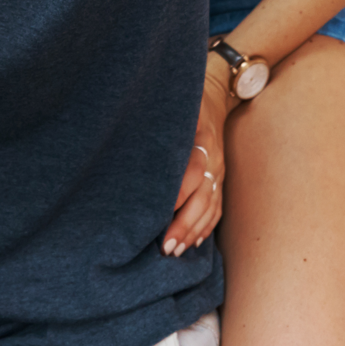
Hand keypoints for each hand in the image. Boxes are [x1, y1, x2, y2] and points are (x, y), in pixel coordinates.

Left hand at [161, 59, 232, 256]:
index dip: (177, 194)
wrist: (216, 94)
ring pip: (211, 206)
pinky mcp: (221, 180)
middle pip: (202, 195)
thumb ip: (157, 122)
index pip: (191, 170)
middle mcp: (213, 158)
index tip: (159, 213)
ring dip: (193, 230)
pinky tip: (193, 242)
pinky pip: (218, 208)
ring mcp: (219, 171)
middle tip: (166, 246)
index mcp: (201, 139)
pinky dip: (206, 227)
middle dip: (184, 222)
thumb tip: (122, 132)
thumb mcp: (175, 106)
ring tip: (175, 251)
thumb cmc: (185, 102)